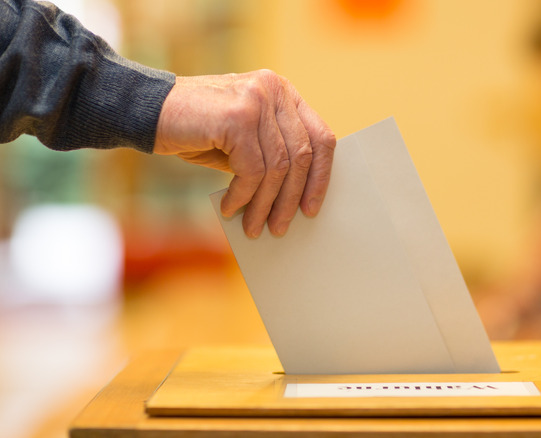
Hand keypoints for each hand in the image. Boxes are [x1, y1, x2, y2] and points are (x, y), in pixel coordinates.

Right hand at [153, 69, 336, 236]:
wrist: (146, 110)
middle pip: (302, 156)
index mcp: (283, 92)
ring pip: (277, 167)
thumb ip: (272, 155)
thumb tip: (296, 198)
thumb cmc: (198, 129)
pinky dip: (243, 196)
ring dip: (265, 204)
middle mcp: (274, 89)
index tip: (311, 208)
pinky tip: (230, 208)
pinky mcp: (237, 117)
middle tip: (280, 227)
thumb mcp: (244, 140)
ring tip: (254, 227)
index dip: (321, 177)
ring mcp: (257, 100)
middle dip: (291, 198)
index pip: (320, 137)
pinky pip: (252, 170)